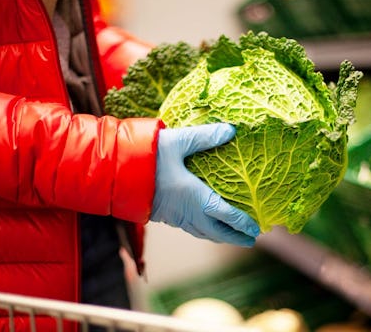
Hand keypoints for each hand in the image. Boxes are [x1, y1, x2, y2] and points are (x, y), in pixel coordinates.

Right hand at [151, 123, 259, 246]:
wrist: (115, 174)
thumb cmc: (147, 157)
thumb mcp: (178, 142)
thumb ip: (205, 136)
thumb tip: (231, 130)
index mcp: (196, 198)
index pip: (226, 215)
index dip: (243, 223)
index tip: (256, 230)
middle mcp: (188, 212)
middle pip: (217, 232)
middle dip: (235, 237)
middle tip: (251, 240)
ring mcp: (176, 217)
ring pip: (203, 233)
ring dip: (220, 236)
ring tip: (233, 236)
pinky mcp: (165, 216)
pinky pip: (191, 229)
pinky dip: (205, 231)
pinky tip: (205, 225)